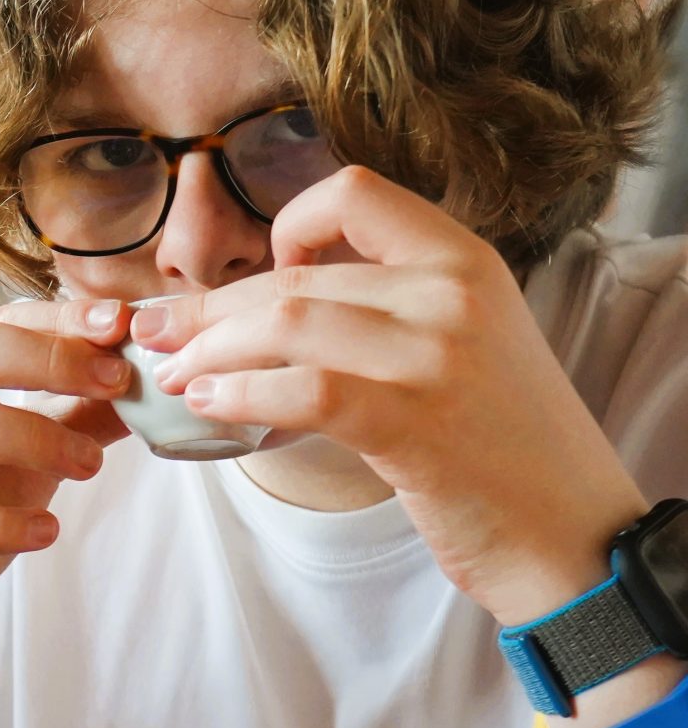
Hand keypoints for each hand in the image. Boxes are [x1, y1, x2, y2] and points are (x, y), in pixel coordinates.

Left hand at [133, 166, 646, 625]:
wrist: (572, 534)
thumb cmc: (501, 442)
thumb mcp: (464, 342)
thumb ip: (389, 306)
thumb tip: (273, 297)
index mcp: (464, 260)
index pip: (353, 192)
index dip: (287, 224)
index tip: (262, 273)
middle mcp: (452, 294)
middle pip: (294, 275)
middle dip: (208, 308)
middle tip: (156, 334)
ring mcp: (435, 356)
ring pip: (284, 322)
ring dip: (208, 349)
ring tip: (173, 373)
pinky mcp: (414, 424)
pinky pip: (301, 390)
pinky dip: (239, 393)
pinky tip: (209, 405)